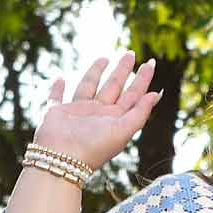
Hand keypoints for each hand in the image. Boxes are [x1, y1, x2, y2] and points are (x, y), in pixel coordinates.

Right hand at [36, 48, 161, 169]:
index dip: (142, 79)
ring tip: (104, 58)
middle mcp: (97, 114)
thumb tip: (156, 94)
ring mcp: (77, 113)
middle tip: (130, 54)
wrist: (62, 159)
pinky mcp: (56, 113)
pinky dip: (56, 90)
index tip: (150, 63)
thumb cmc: (94, 147)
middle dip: (122, 71)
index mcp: (114, 119)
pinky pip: (56, 98)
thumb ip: (140, 112)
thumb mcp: (123, 130)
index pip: (132, 95)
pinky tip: (59, 80)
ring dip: (95, 73)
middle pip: (113, 87)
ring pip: (88, 87)